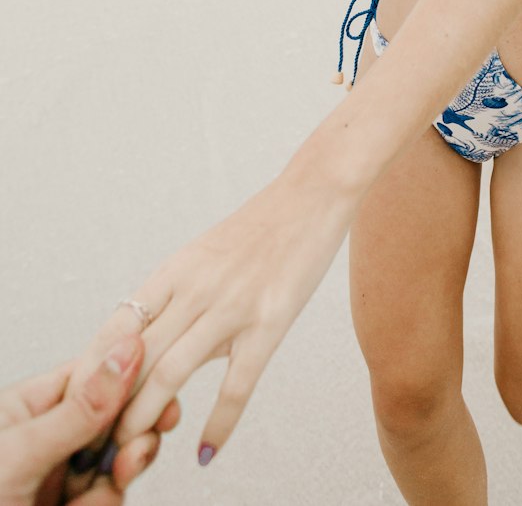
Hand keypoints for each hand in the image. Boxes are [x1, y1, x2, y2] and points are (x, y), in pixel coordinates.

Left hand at [0, 335, 179, 505]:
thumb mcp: (18, 457)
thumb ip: (78, 410)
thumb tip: (125, 352)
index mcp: (27, 408)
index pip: (92, 372)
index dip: (128, 376)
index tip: (159, 383)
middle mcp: (47, 439)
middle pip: (114, 417)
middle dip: (130, 434)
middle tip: (132, 451)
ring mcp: (58, 478)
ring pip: (117, 462)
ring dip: (116, 477)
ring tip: (97, 490)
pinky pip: (107, 499)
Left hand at [66, 174, 351, 468]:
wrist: (314, 194)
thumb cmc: (261, 227)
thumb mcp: (206, 253)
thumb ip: (180, 296)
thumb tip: (156, 344)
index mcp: (174, 270)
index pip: (117, 329)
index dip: (92, 372)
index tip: (83, 403)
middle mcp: (194, 288)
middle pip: (135, 357)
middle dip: (109, 405)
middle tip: (97, 440)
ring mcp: (231, 306)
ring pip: (171, 374)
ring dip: (145, 418)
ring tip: (132, 452)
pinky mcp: (269, 322)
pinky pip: (237, 385)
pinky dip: (218, 424)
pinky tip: (207, 451)